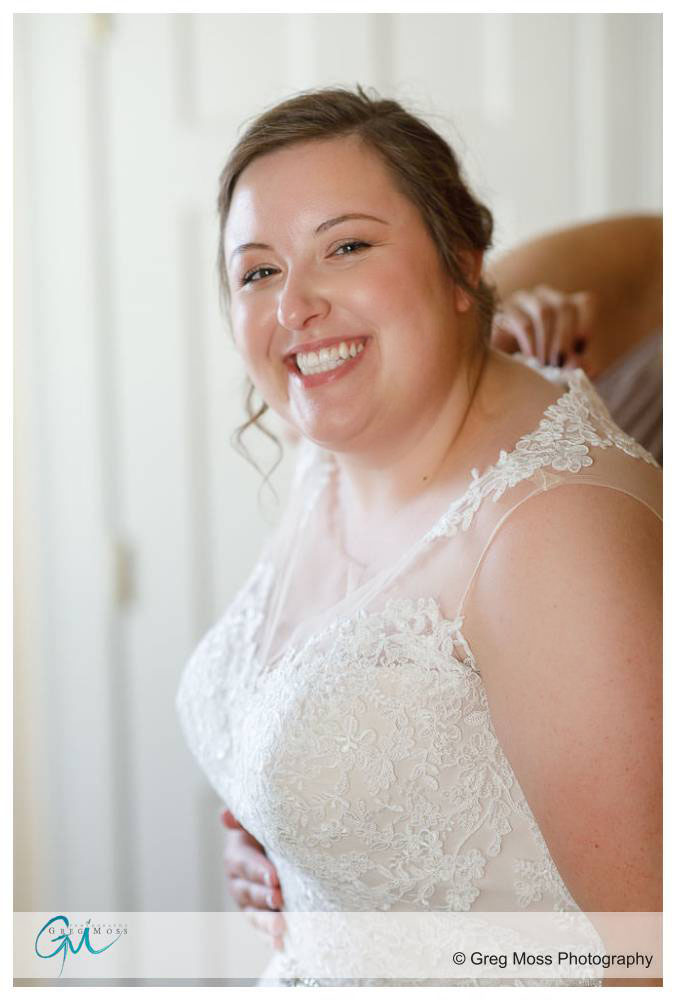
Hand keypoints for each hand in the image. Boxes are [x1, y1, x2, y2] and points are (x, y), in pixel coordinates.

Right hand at [221, 809, 285, 949]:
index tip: (274, 878)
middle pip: (247, 891)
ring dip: (265, 923)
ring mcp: (246, 901)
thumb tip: (225, 816)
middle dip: (263, 897)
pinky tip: (281, 945)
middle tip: (280, 900)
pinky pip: (260, 929)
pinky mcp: (257, 916)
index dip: (257, 871)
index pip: (243, 863)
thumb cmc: (268, 830)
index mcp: (236, 854)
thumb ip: (243, 818)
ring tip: (280, 929)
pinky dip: (269, 938)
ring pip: (252, 914)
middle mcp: (237, 880)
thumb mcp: (256, 821)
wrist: (275, 847)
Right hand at [491, 285, 597, 373]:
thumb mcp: (561, 366)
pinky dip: (530, 343)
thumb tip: (590, 368)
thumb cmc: (535, 365)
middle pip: (564, 306)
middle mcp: (545, 296)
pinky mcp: (503, 311)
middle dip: (564, 338)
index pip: (585, 302)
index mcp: (566, 305)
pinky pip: (522, 322)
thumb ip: (576, 366)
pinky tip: (530, 358)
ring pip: (544, 311)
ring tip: (544, 364)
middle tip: (559, 364)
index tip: (580, 349)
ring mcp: (523, 300)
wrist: (499, 368)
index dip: (586, 324)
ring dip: (547, 342)